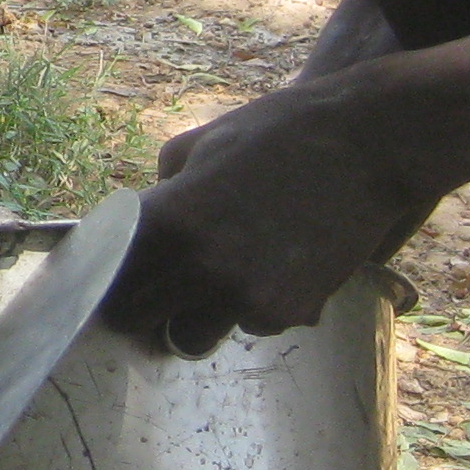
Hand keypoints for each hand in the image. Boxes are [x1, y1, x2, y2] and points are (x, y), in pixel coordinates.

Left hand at [102, 75, 442, 357]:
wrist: (368, 143)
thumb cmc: (277, 133)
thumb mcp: (197, 145)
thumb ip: (159, 192)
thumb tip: (135, 226)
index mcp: (166, 219)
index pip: (105, 273)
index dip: (101, 275)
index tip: (104, 279)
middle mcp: (197, 264)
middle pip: (137, 317)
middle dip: (142, 303)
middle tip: (155, 288)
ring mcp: (243, 294)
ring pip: (190, 336)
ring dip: (196, 316)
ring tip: (220, 279)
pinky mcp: (287, 311)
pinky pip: (249, 328)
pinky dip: (253, 310)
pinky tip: (273, 271)